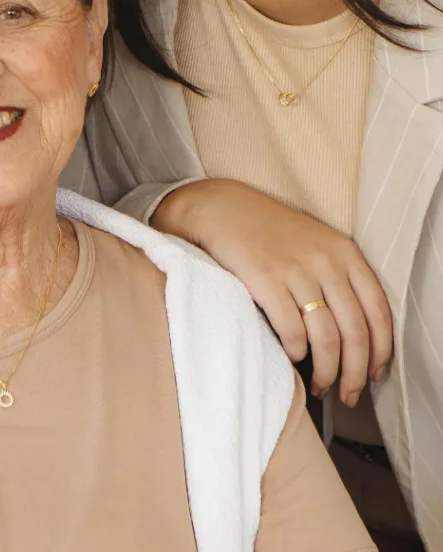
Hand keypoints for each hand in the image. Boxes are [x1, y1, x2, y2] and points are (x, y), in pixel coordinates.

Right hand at [152, 178, 392, 405]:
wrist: (220, 208)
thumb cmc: (268, 231)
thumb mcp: (315, 242)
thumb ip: (339, 276)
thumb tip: (358, 336)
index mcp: (344, 252)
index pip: (377, 311)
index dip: (381, 350)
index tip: (376, 374)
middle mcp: (325, 261)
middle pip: (354, 332)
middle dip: (355, 373)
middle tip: (349, 394)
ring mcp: (295, 270)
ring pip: (326, 338)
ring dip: (326, 371)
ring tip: (321, 386)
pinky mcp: (264, 280)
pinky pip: (290, 330)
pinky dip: (295, 352)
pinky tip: (291, 357)